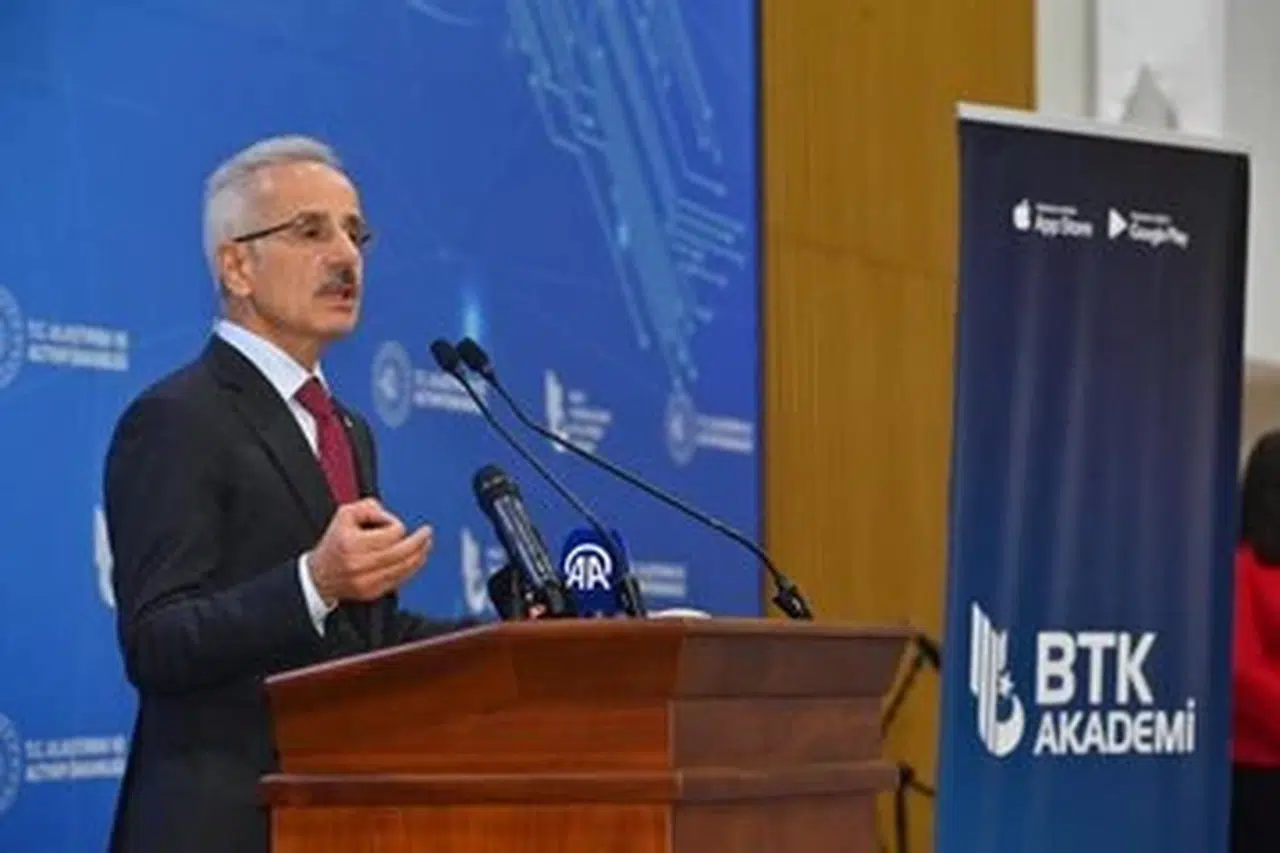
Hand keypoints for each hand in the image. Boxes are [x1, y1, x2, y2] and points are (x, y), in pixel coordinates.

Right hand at [306, 498, 432, 604]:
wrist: (319, 575)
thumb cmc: (335, 542)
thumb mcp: (345, 515)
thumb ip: (368, 507)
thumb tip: (388, 516)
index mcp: (351, 543)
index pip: (391, 534)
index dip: (395, 525)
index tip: (388, 523)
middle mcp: (359, 564)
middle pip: (402, 552)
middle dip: (419, 541)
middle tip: (427, 532)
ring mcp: (366, 581)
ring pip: (405, 568)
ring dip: (420, 554)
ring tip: (427, 544)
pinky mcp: (372, 592)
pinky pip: (400, 580)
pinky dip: (412, 568)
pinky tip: (418, 558)